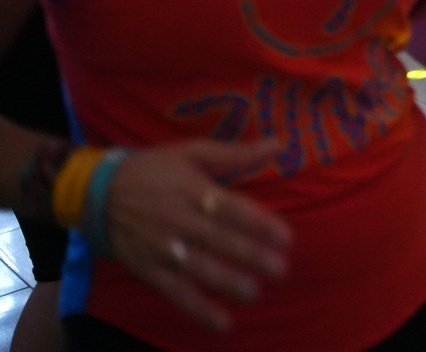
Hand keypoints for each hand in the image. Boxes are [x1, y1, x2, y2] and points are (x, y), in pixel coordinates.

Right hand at [105, 138, 291, 333]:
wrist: (96, 192)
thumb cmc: (153, 169)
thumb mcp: (191, 152)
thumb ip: (235, 153)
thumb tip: (278, 143)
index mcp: (193, 190)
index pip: (230, 209)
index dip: (258, 223)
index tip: (286, 237)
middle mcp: (179, 221)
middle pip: (218, 241)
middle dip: (250, 256)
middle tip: (280, 271)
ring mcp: (163, 248)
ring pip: (197, 269)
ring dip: (226, 284)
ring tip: (253, 294)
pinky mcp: (149, 269)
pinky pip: (176, 292)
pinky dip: (198, 310)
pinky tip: (223, 325)